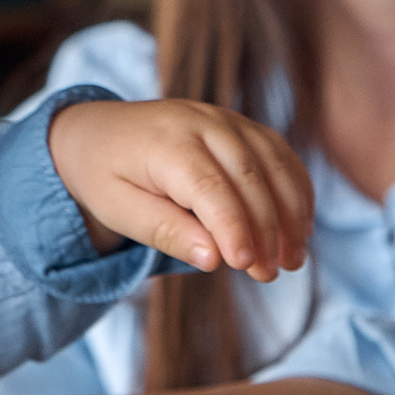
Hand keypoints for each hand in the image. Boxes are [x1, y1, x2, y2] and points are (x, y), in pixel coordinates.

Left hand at [48, 97, 311, 282]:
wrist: (94, 131)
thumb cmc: (104, 176)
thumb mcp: (118, 210)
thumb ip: (164, 231)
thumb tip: (213, 259)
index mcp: (165, 142)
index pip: (209, 187)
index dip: (233, 227)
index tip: (247, 265)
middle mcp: (200, 121)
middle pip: (248, 176)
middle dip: (266, 229)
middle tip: (269, 275)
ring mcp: (224, 118)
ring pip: (273, 162)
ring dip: (290, 212)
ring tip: (293, 259)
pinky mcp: (240, 125)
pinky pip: (279, 153)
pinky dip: (295, 188)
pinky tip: (299, 226)